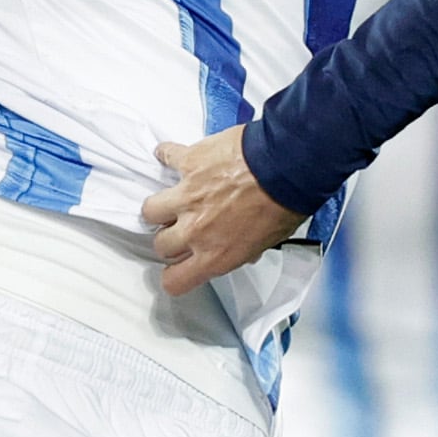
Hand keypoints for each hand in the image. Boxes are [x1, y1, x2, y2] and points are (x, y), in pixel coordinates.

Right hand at [143, 128, 302, 292]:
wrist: (286, 167)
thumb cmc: (284, 204)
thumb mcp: (269, 242)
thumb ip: (246, 249)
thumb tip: (246, 249)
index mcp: (215, 255)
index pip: (175, 280)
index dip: (173, 275)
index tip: (177, 268)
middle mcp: (195, 230)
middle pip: (161, 244)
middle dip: (171, 238)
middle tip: (184, 228)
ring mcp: (187, 197)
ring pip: (151, 209)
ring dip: (162, 206)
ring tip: (176, 199)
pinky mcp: (188, 163)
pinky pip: (166, 157)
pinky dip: (167, 156)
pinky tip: (171, 156)